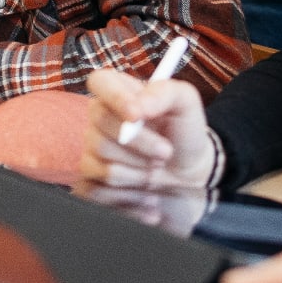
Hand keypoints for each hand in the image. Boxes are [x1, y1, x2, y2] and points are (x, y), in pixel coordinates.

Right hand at [75, 69, 215, 232]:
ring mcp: (92, 152)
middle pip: (100, 134)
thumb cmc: (184, 131)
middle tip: (166, 152)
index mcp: (118, 90)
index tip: (138, 115)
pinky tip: (149, 196)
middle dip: (142, 147)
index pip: (99, 83)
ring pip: (104, 168)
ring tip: (158, 171)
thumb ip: (165, 92)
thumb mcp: (185, 102)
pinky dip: (131, 200)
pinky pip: (98, 194)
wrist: (189, 171)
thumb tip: (139, 106)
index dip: (114, 100)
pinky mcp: (92, 183)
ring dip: (140, 175)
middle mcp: (99, 119)